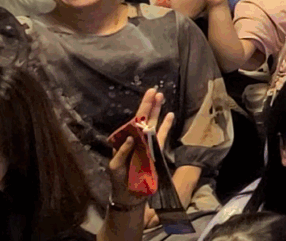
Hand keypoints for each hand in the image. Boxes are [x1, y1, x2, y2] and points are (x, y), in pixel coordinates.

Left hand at [107, 87, 174, 209]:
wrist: (129, 195)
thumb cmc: (119, 179)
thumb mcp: (115, 166)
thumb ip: (122, 152)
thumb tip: (131, 137)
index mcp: (126, 140)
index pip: (134, 120)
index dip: (142, 107)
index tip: (148, 94)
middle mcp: (138, 139)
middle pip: (145, 118)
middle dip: (150, 104)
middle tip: (154, 90)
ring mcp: (148, 144)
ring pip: (154, 124)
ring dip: (158, 111)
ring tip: (161, 97)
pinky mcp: (156, 151)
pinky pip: (162, 136)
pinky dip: (167, 126)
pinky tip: (170, 115)